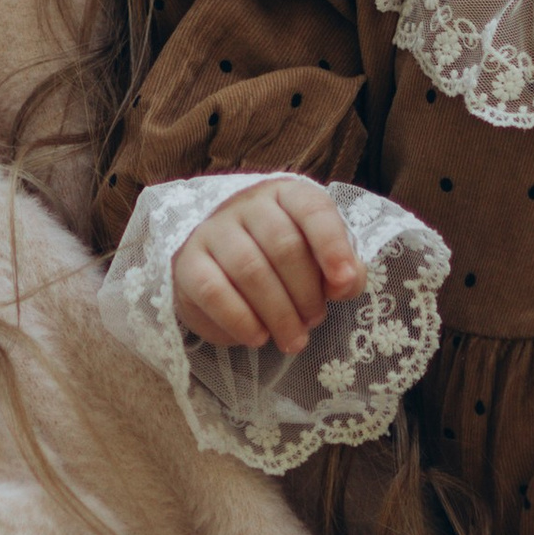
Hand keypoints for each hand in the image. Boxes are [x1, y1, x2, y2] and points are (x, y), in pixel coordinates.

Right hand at [169, 175, 365, 355]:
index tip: (343, 283)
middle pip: (283, 245)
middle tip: (313, 322)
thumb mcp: (319, 262)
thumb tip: (345, 284)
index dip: (332, 246)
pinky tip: (258, 337)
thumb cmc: (282, 264)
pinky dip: (241, 320)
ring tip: (293, 339)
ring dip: (278, 313)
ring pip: (250, 270)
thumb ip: (343, 271)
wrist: (222, 272)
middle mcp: (247, 205)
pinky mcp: (188, 263)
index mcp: (287, 195)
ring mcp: (213, 231)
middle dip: (305, 293)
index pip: (312, 209)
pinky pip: (214, 291)